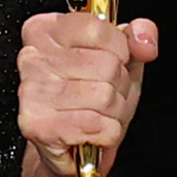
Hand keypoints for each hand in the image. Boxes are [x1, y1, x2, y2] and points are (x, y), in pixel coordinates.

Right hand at [15, 9, 155, 176]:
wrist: (70, 147)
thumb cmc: (91, 98)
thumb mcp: (120, 59)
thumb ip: (137, 38)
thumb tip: (143, 40)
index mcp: (48, 30)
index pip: (97, 29)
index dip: (120, 50)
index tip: (113, 60)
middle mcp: (33, 57)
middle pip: (106, 64)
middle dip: (119, 86)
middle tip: (104, 95)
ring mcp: (33, 91)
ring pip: (104, 96)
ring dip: (114, 112)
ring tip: (99, 113)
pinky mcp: (38, 125)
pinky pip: (97, 125)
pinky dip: (107, 133)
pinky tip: (92, 130)